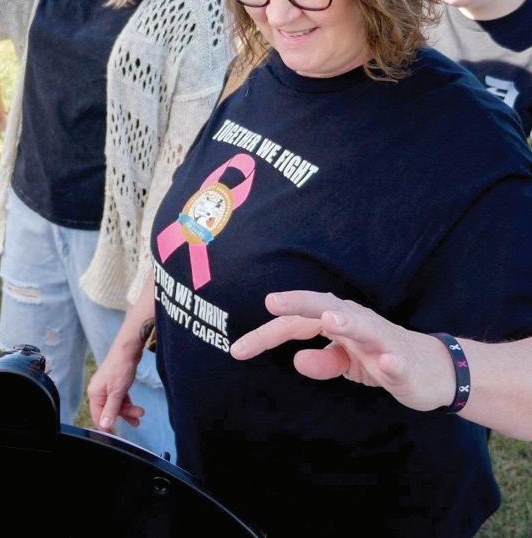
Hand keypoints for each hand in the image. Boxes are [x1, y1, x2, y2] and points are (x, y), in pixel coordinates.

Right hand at [88, 344, 144, 431]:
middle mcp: (98, 391)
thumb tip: (104, 425)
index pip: (98, 416)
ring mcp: (107, 387)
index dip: (108, 426)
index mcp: (94, 393)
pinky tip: (136, 408)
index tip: (118, 435)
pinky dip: (128, 403)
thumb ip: (111, 410)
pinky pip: (120, 398)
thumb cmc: (121, 367)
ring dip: (128, 410)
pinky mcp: (115, 383)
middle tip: (138, 419)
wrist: (128, 348)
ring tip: (141, 413)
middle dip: (124, 415)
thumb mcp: (117, 392)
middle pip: (109, 411)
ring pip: (116, 405)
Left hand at [229, 291, 455, 412]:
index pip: (295, 324)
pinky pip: (398, 362)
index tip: (237, 350)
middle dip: (300, 303)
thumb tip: (296, 361)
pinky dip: (392, 363)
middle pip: (325, 307)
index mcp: (337, 321)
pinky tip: (386, 365)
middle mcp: (356, 322)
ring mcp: (382, 340)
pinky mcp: (405, 362)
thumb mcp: (345, 363)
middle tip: (272, 301)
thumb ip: (322, 361)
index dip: (265, 335)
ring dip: (347, 321)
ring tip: (329, 320)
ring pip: (363, 326)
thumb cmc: (381, 358)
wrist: (434, 371)